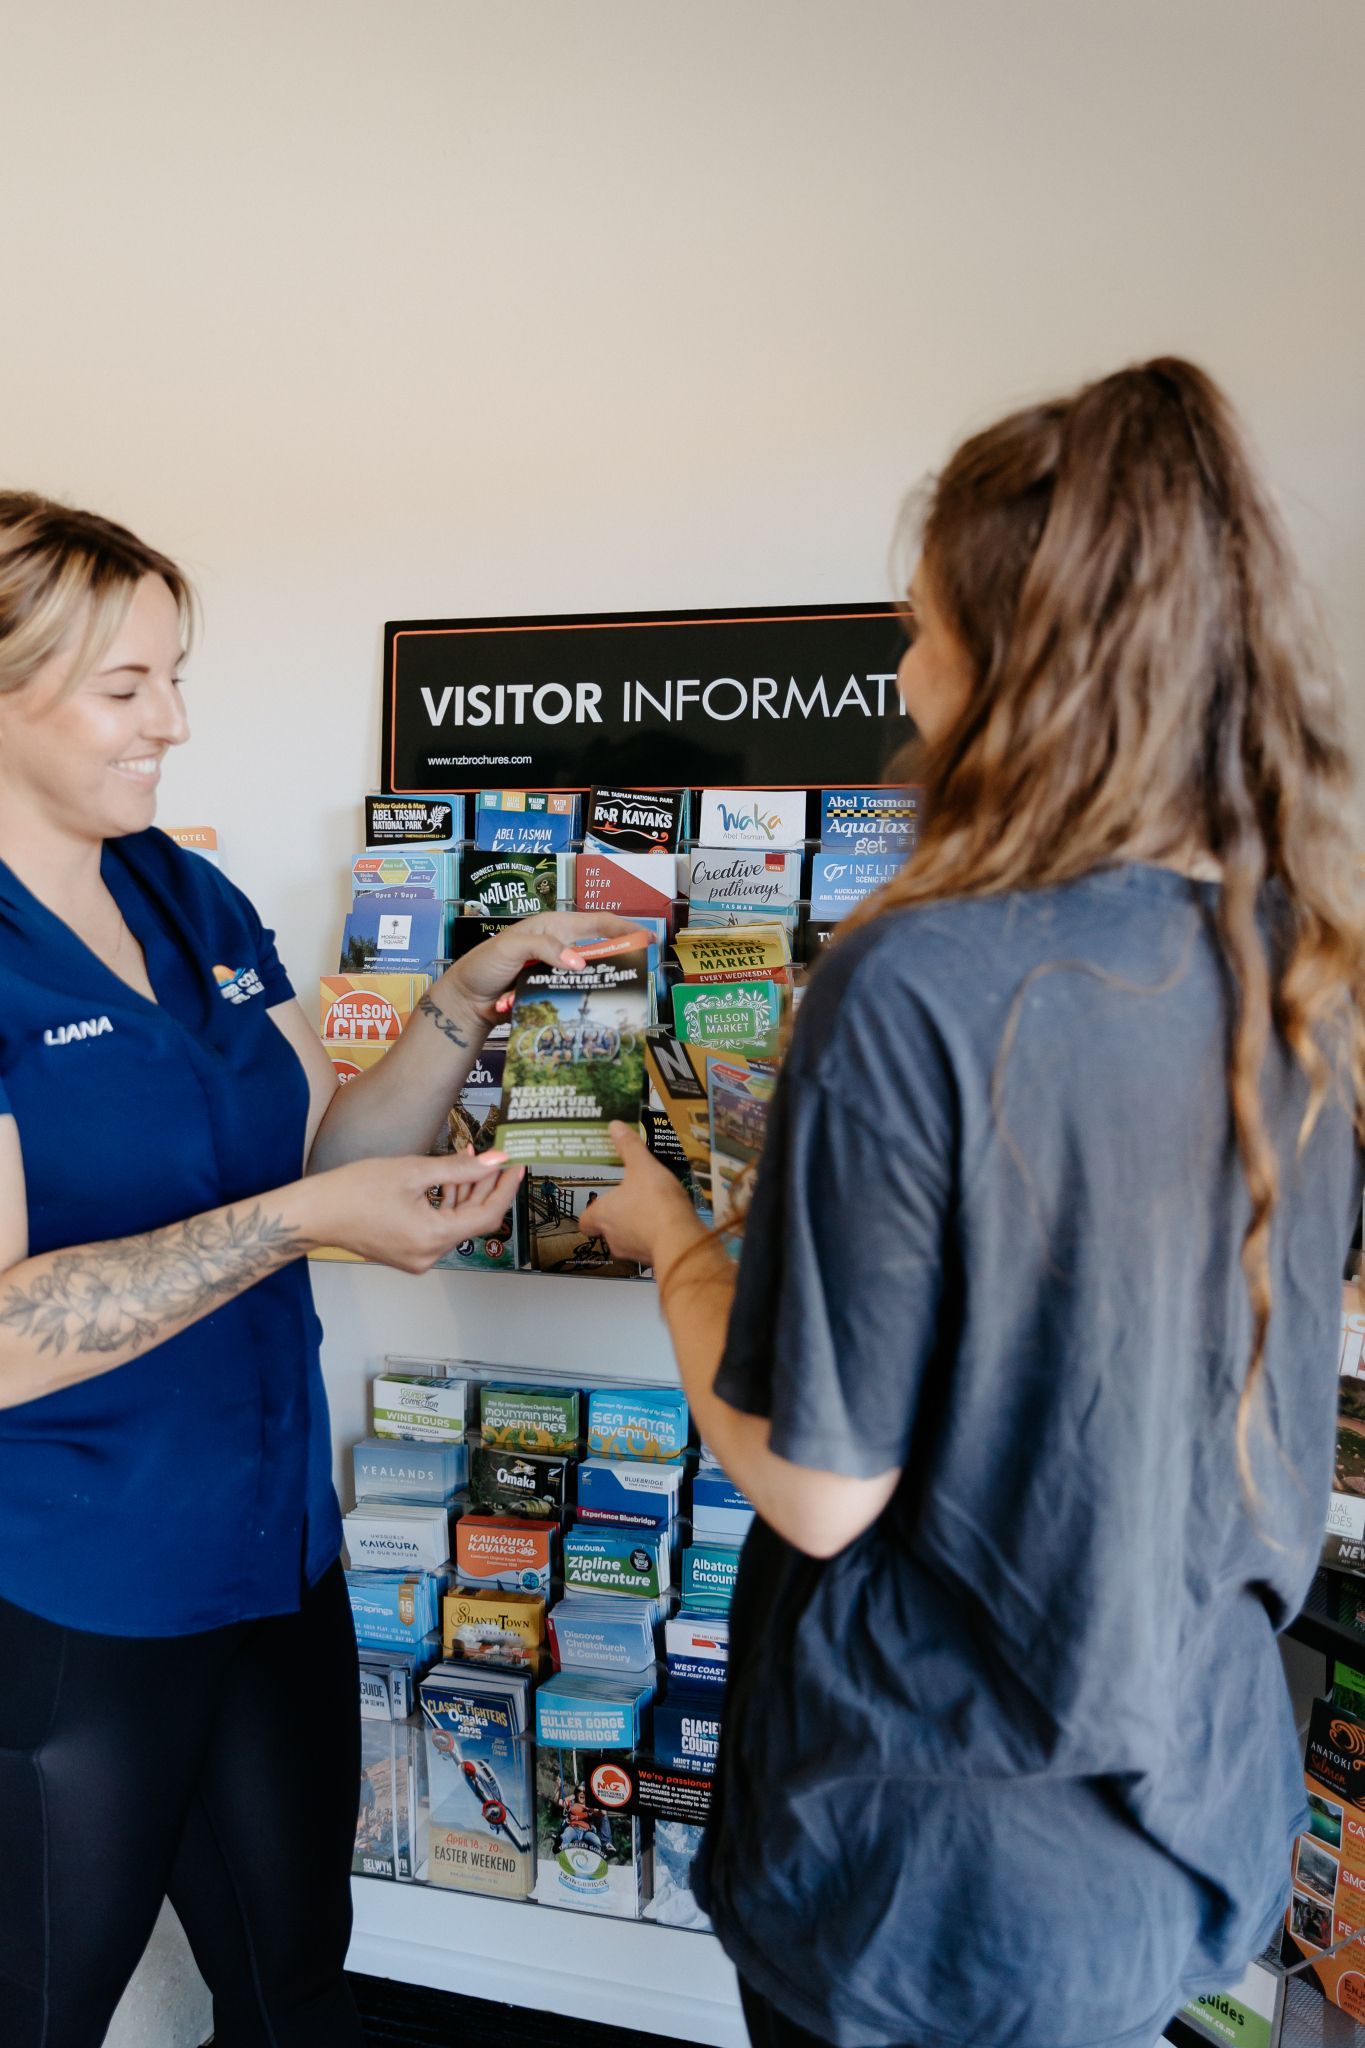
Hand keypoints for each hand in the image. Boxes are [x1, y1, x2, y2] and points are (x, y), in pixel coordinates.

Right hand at [304, 1150, 524, 1272]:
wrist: (316, 1213)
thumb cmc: (356, 1190)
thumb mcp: (414, 1172)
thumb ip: (459, 1169)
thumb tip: (495, 1161)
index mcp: (434, 1237)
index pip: (487, 1216)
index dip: (505, 1189)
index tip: (516, 1166)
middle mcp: (429, 1255)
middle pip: (471, 1220)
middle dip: (484, 1186)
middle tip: (492, 1156)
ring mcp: (417, 1258)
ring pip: (455, 1224)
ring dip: (464, 1193)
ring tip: (466, 1158)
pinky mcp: (407, 1254)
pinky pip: (437, 1229)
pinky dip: (445, 1205)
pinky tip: (446, 1179)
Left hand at [442, 913, 657, 1022]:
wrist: (466, 1000)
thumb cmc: (484, 964)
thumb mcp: (512, 948)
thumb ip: (546, 948)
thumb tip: (579, 963)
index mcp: (555, 927)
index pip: (598, 923)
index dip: (625, 928)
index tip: (648, 938)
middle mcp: (560, 948)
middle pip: (599, 953)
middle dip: (617, 963)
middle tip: (637, 975)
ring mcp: (557, 972)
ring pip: (586, 980)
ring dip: (590, 990)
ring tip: (605, 999)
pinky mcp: (551, 994)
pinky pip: (569, 999)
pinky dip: (569, 1005)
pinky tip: (574, 1013)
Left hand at [580, 1122, 703, 1270]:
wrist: (680, 1238)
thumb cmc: (655, 1203)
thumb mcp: (642, 1166)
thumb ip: (629, 1147)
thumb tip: (615, 1127)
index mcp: (603, 1214)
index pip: (586, 1220)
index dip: (591, 1213)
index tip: (598, 1205)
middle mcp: (613, 1237)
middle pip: (607, 1230)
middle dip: (618, 1218)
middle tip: (631, 1203)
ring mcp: (633, 1251)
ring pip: (629, 1241)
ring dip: (638, 1228)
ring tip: (653, 1211)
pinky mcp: (653, 1258)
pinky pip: (650, 1248)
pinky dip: (656, 1238)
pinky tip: (669, 1224)